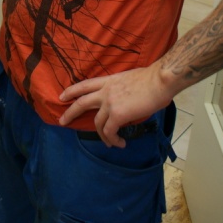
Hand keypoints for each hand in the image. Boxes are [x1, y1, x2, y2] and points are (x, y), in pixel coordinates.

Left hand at [58, 64, 174, 147]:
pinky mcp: (118, 114)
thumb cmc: (151, 78)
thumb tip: (123, 101)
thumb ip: (120, 89)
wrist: (160, 80)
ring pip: (97, 123)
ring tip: (109, 143)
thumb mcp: (128, 79)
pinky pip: (110, 131)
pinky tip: (120, 143)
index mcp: (108, 80)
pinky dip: (113, 139)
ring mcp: (110, 103)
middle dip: (70, 112)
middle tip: (62, 121)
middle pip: (81, 102)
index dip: (72, 90)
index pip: (85, 85)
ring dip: (101, 135)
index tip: (62, 96)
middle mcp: (106, 91)